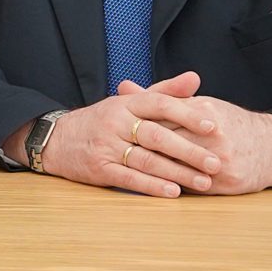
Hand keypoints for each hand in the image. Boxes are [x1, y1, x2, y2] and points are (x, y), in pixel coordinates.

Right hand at [21, 78, 217, 196]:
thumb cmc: (102, 121)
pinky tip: (173, 192)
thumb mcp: (128, 102)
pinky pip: (129, 178)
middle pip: (157, 136)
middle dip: (189, 151)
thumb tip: (195, 78)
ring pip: (147, 160)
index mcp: (124, 103)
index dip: (187, 114)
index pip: (159, 104)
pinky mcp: (99, 169)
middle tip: (215, 163)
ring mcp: (106, 146)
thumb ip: (164, 92)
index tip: (213, 126)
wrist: (56, 139)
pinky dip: (152, 186)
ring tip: (204, 182)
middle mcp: (114, 123)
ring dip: (178, 173)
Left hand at [119, 72, 271, 193]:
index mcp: (204, 113)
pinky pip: (194, 186)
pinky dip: (174, 185)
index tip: (114, 128)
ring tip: (129, 169)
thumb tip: (122, 86)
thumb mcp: (197, 103)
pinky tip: (154, 185)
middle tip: (114, 150)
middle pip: (168, 144)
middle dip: (141, 148)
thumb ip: (159, 97)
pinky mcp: (228, 184)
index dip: (137, 124)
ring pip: (179, 168)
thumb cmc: (228, 122)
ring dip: (155, 170)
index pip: (162, 118)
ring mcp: (222, 163)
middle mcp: (215, 138)